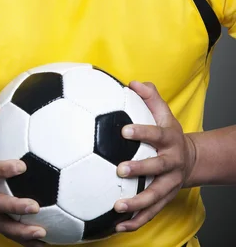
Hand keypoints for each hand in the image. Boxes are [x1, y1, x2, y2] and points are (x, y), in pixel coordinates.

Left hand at [113, 81, 196, 232]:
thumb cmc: (169, 133)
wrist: (190, 160)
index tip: (124, 130)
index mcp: (169, 140)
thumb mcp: (164, 113)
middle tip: (120, 169)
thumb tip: (132, 82)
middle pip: (158, 168)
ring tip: (118, 207)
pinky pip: (151, 213)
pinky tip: (118, 226)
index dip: (142, 132)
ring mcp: (169, 183)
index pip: (156, 134)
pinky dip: (136, 222)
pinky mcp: (164, 199)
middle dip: (140, 170)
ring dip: (137, 204)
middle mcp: (171, 163)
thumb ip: (150, 96)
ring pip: (155, 196)